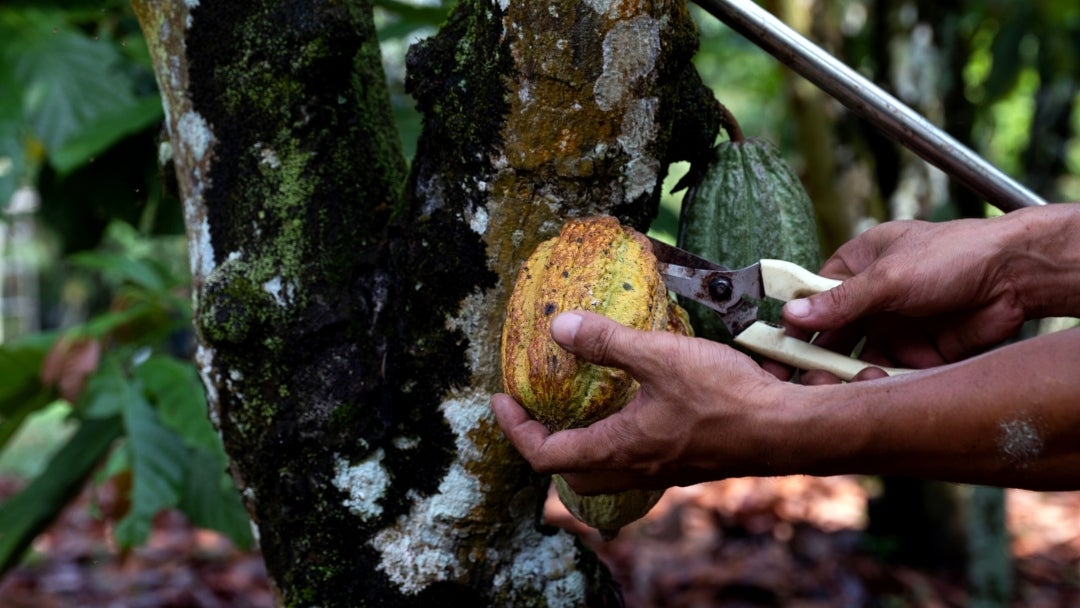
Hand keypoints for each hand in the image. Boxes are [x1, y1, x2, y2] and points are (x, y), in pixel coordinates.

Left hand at [492, 310, 790, 494]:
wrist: (787, 430)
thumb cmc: (725, 397)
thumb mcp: (660, 357)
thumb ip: (608, 342)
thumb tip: (559, 326)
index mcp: (618, 448)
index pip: (545, 455)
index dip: (515, 428)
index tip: (503, 400)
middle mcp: (636, 468)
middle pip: (572, 473)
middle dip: (545, 444)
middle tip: (538, 410)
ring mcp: (664, 471)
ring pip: (606, 473)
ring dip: (584, 447)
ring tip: (582, 410)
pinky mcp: (688, 464)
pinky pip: (638, 464)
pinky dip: (620, 444)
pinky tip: (636, 412)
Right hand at [782, 218, 1026, 368]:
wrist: (1017, 276)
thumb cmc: (955, 254)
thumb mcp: (889, 276)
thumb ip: (840, 300)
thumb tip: (793, 313)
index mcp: (858, 266)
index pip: (813, 298)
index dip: (795, 324)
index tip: (774, 348)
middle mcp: (872, 299)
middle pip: (831, 334)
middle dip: (816, 356)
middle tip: (802, 378)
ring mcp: (894, 327)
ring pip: (856, 359)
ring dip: (846, 373)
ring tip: (839, 385)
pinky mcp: (918, 354)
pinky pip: (888, 374)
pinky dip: (878, 384)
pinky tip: (873, 387)